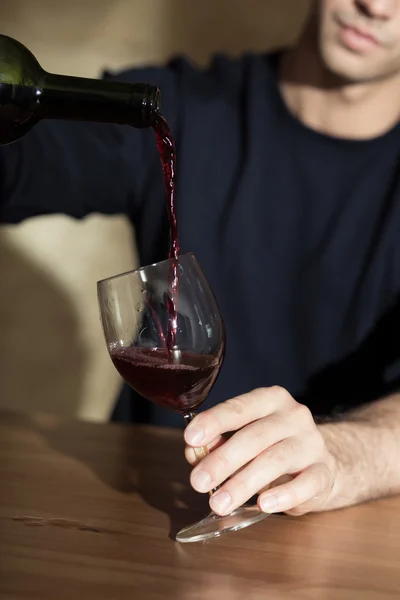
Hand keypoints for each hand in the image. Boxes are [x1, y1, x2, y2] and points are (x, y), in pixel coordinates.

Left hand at [184, 387, 337, 515]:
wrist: (319, 463)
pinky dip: (284, 495)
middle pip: (255, 436)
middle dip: (223, 460)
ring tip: (218, 504)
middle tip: (198, 482)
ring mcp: (312, 442)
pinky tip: (263, 505)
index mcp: (270, 400)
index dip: (214, 422)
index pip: (239, 408)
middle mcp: (293, 416)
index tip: (190, 438)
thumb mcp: (243, 438)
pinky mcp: (324, 471)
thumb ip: (217, 442)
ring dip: (243, 483)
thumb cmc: (271, 447)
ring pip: (275, 460)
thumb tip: (194, 452)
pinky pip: (306, 483)